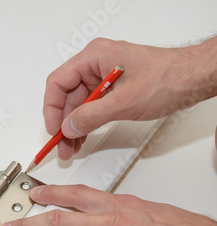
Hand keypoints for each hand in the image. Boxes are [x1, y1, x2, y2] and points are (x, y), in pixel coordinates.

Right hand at [45, 37, 216, 159]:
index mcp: (94, 57)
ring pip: (78, 104)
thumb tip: (68, 127)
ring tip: (71, 147)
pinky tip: (83, 137)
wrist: (193, 80)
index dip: (52, 108)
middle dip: (64, 122)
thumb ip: (91, 116)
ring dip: (74, 126)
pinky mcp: (112, 89)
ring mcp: (103, 77)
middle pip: (67, 96)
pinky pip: (91, 107)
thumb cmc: (167, 78)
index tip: (54, 129)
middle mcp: (96, 64)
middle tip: (62, 145)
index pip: (58, 82)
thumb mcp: (124, 102)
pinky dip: (86, 123)